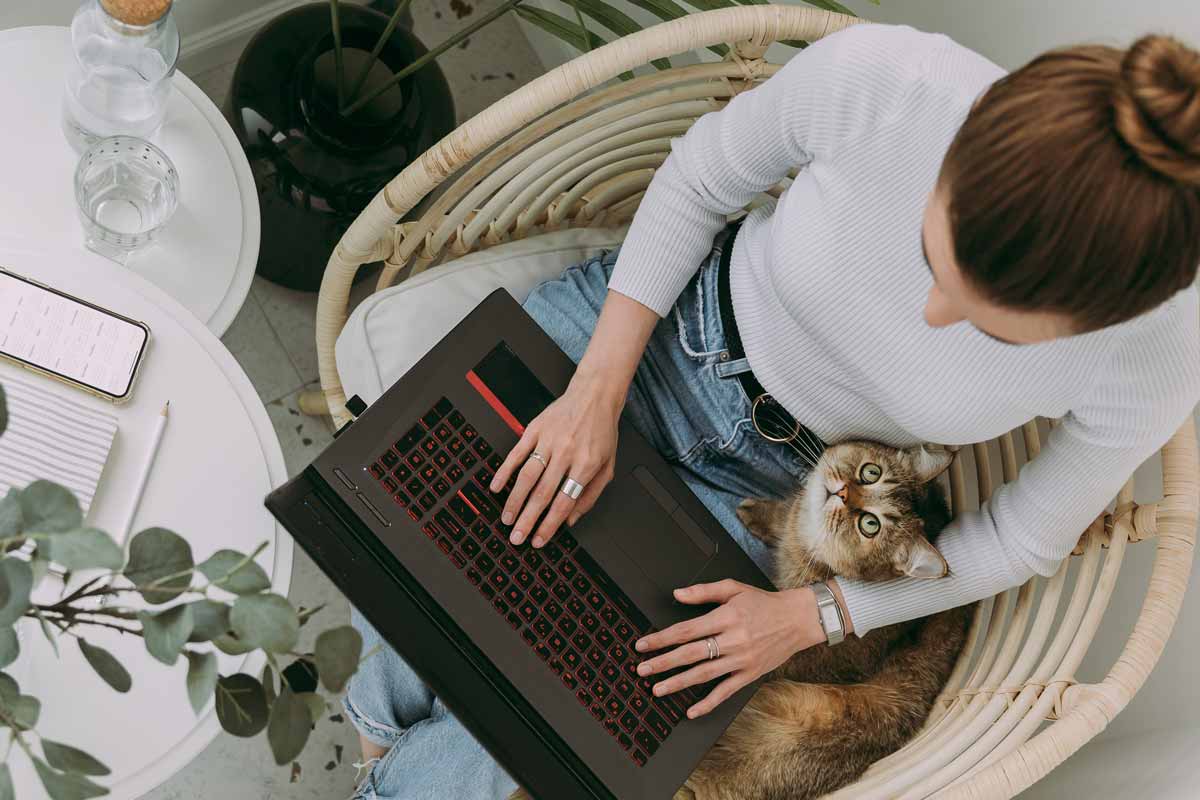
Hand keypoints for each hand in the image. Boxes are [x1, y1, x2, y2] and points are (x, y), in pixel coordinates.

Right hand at [489, 370, 622, 547]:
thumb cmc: (601, 432)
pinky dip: (505, 471)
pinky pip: (516, 453)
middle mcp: (566, 453)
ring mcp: (549, 440)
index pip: (564, 502)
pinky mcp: (534, 429)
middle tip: (516, 537)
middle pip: (543, 493)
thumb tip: (571, 520)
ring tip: (507, 518)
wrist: (595, 395)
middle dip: (528, 519)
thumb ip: (590, 495)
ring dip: (514, 500)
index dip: (549, 524)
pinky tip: (496, 486)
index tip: (538, 540)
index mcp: (586, 464)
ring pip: (527, 476)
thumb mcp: (607, 465)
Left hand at [633, 580, 826, 717]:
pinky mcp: (750, 674)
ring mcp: (741, 659)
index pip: (686, 630)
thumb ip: (703, 591)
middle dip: (662, 663)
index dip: (661, 638)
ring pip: (704, 674)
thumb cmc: (764, 603)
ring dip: (678, 683)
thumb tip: (677, 594)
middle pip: (690, 654)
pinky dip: (708, 703)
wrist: (798, 619)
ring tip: (657, 689)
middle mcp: (732, 639)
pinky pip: (726, 691)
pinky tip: (691, 711)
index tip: (643, 645)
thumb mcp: (734, 588)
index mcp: (726, 617)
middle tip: (641, 669)